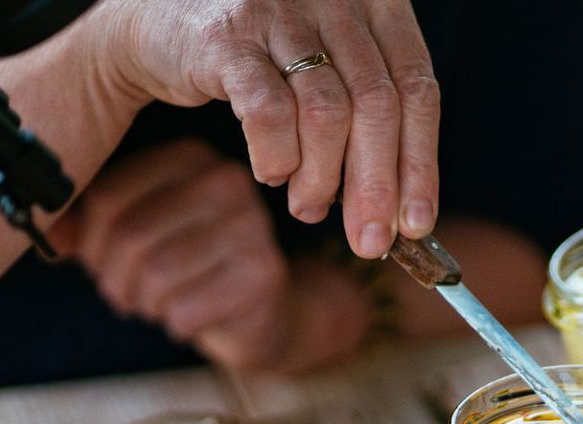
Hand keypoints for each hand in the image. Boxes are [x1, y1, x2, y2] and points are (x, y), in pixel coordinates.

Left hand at [50, 138, 371, 373]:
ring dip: (143, 303)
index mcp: (189, 157)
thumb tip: (42, 235)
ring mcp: (252, 226)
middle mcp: (226, 180)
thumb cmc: (187, 264)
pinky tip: (187, 317)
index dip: (87, 244)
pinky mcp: (264, 274)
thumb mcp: (132, 235)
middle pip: (130, 237)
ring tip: (154, 304)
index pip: (108, 198)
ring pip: (156, 276)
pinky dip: (174, 323)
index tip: (93, 263)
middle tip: (120, 295)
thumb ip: (84, 226)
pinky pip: (187, 308)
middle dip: (113, 279)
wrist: (261, 309)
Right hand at [97, 0, 438, 258]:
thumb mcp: (328, 69)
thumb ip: (367, 119)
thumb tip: (398, 214)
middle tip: (369, 241)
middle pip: (377, 105)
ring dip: (322, 178)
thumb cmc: (263, 56)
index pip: (417, 89)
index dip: (421, 163)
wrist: (161, 21)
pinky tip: (272, 173)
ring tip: (309, 207)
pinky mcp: (228, 38)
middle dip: (376, 187)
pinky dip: (277, 158)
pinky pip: (269, 114)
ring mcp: (280, 11)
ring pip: (328, 114)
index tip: (416, 223)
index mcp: (376, 2)